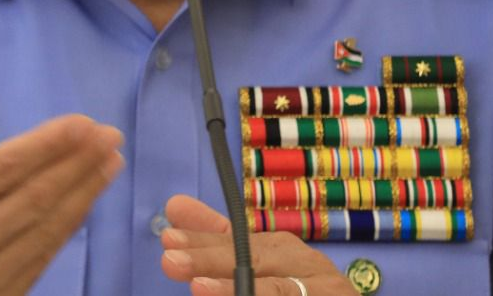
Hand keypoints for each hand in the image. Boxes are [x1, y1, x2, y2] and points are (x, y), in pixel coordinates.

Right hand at [0, 65, 124, 295]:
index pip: (5, 169)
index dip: (49, 145)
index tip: (83, 124)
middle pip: (35, 198)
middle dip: (78, 164)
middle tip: (110, 136)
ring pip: (44, 232)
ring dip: (81, 196)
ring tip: (108, 165)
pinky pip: (36, 264)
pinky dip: (63, 233)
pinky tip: (80, 208)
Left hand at [158, 194, 359, 295]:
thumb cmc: (297, 292)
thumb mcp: (257, 266)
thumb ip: (219, 240)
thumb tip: (174, 205)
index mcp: (284, 250)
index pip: (238, 241)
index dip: (202, 241)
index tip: (168, 239)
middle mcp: (307, 265)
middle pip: (256, 260)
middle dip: (212, 260)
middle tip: (172, 261)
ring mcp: (325, 289)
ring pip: (277, 289)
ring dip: (236, 290)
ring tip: (199, 288)